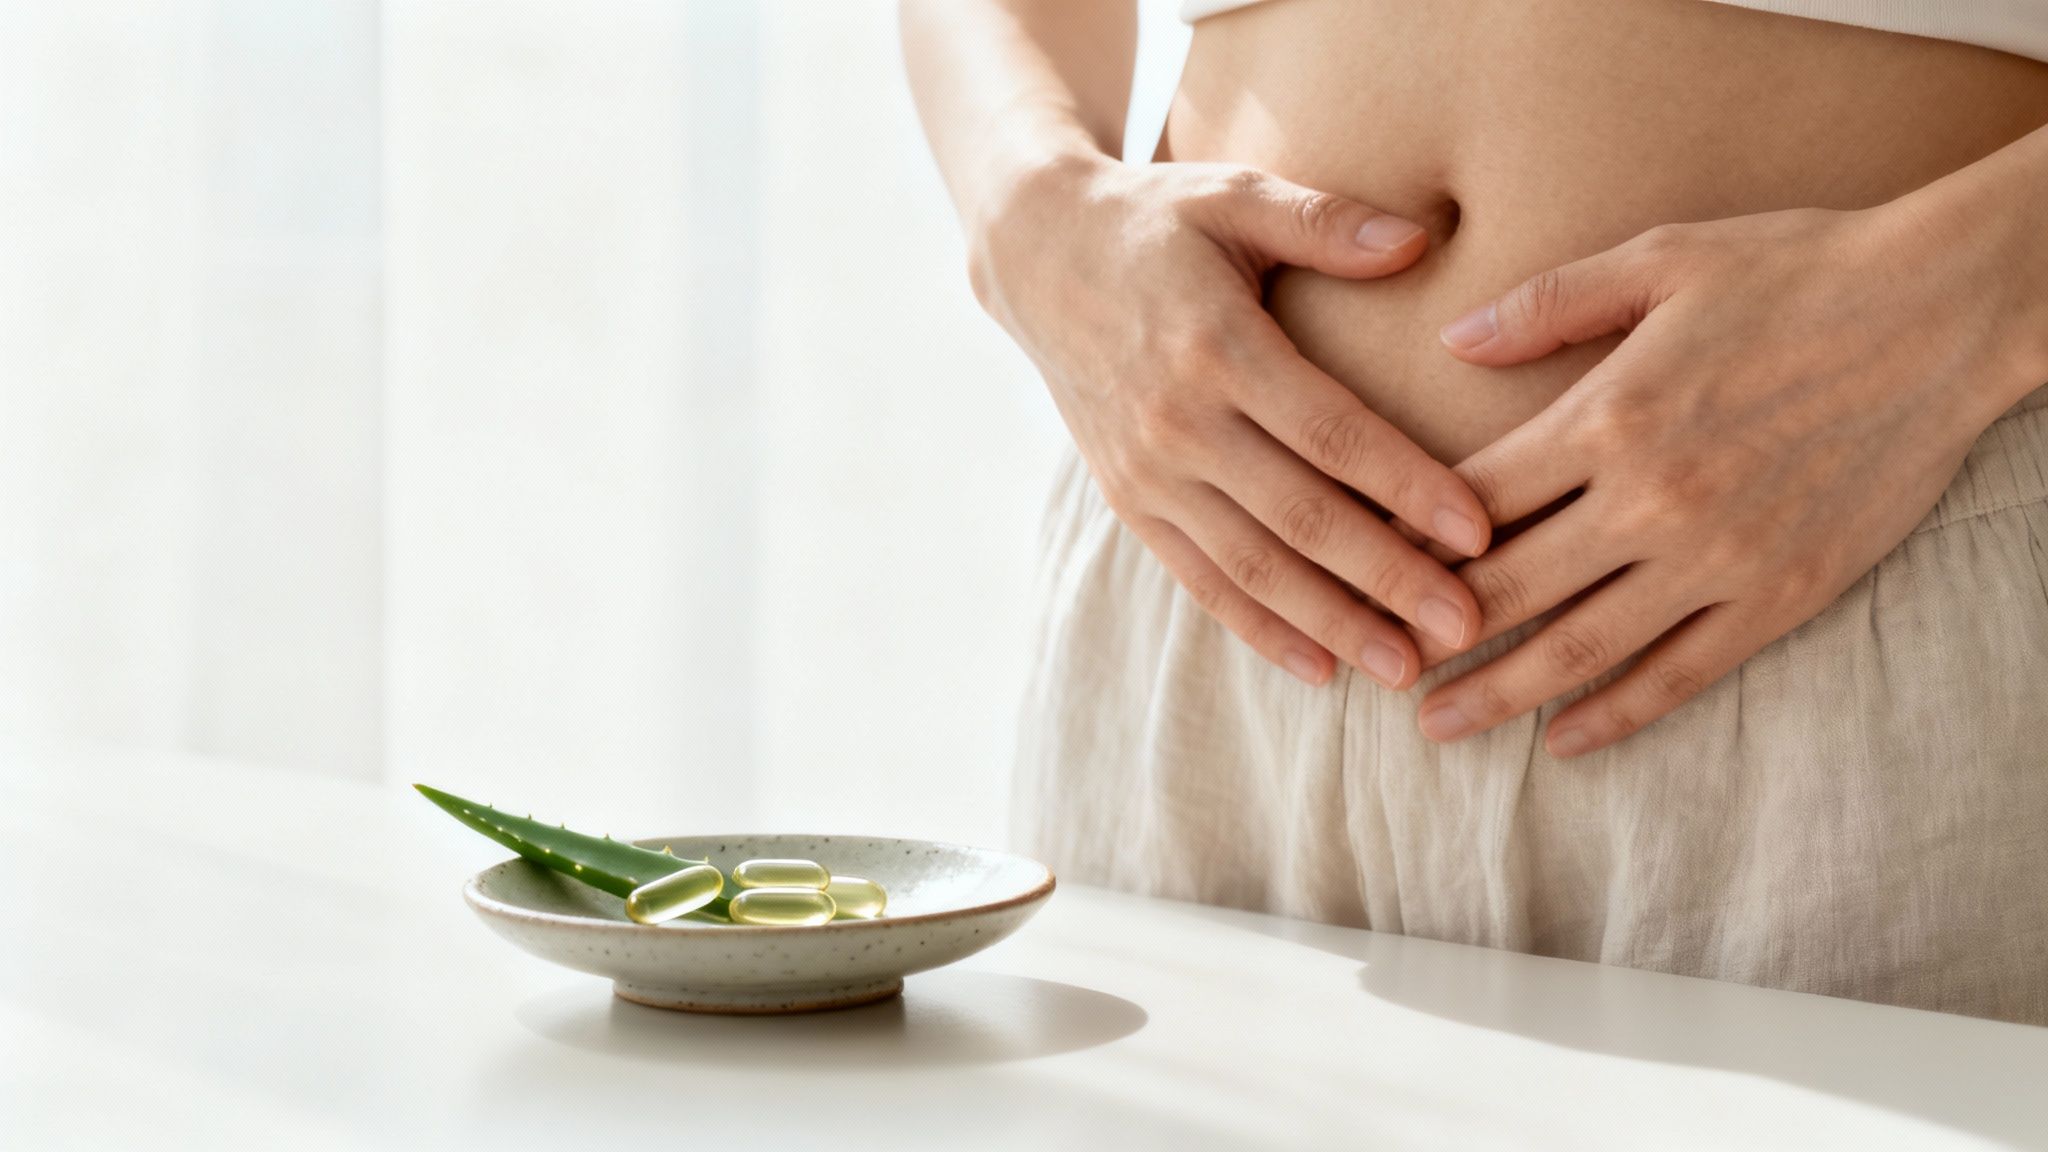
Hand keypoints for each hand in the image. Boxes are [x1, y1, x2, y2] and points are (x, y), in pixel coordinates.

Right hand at [971, 153, 1489, 687]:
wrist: (1037, 256)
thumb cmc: (1157, 220)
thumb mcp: (1233, 195)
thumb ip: (1325, 221)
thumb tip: (1419, 239)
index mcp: (1217, 344)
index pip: (1330, 431)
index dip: (1407, 486)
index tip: (1478, 532)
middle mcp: (1178, 421)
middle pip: (1300, 515)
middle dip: (1387, 578)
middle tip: (1465, 625)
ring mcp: (1148, 471)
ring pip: (1252, 565)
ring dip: (1332, 622)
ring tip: (1405, 668)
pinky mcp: (1129, 502)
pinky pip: (1201, 579)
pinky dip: (1259, 628)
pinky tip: (1320, 667)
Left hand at [1410, 202, 2042, 754]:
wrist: (1946, 311)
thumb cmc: (1798, 272)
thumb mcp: (1661, 258)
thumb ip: (1548, 305)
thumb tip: (1449, 342)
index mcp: (1606, 417)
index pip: (1472, 500)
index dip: (1404, 539)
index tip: (1357, 566)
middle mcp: (1651, 501)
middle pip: (1507, 591)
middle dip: (1430, 640)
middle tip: (1373, 673)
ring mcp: (1717, 558)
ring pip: (1582, 650)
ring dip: (1501, 696)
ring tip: (1439, 729)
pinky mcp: (1781, 595)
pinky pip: (1683, 673)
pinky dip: (1618, 713)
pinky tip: (1566, 741)